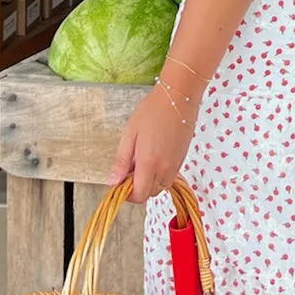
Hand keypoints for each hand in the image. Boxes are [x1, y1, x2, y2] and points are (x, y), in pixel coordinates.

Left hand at [108, 85, 196, 203]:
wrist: (179, 99)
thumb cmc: (153, 112)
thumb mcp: (130, 134)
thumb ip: (122, 161)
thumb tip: (113, 181)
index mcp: (149, 163)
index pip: (139, 195)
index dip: (128, 195)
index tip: (121, 182)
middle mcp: (164, 168)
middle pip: (150, 194)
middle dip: (138, 188)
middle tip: (130, 170)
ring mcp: (175, 165)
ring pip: (160, 187)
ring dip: (149, 182)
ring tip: (142, 162)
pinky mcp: (182, 160)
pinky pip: (169, 177)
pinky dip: (159, 175)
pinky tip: (153, 157)